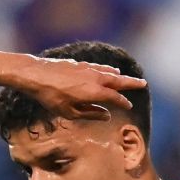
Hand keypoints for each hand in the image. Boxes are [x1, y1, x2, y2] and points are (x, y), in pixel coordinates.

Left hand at [16, 55, 146, 118]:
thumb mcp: (70, 112)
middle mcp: (95, 78)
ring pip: (109, 72)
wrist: (36, 75)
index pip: (115, 98)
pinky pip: (99, 66)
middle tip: (143, 83)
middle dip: (131, 83)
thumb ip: (90, 113)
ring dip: (120, 75)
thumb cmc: (51, 97)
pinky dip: (107, 69)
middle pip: (118, 81)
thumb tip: (106, 115)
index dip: (123, 102)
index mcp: (95, 92)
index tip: (129, 106)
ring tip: (126, 78)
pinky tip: (108, 70)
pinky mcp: (80, 64)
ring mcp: (88, 68)